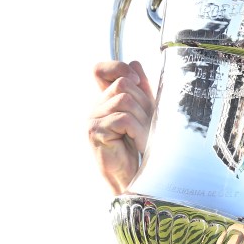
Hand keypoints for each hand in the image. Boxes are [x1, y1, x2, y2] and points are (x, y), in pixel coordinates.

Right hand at [88, 60, 154, 194]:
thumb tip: (136, 64)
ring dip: (143, 120)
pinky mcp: (94, 132)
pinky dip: (138, 131)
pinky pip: (123, 119)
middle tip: (151, 125)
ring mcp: (92, 119)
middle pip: (123, 84)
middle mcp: (94, 107)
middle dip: (144, 103)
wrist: (134, 180)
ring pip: (125, 100)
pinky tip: (140, 145)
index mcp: (104, 101)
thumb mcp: (144, 115)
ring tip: (146, 138)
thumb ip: (141, 91)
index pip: (100, 70)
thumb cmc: (140, 150)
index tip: (137, 80)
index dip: (117, 67)